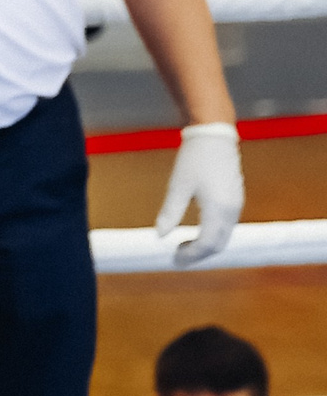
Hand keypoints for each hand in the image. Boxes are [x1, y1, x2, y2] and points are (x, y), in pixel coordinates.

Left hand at [156, 122, 241, 264]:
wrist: (214, 135)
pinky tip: (195, 232)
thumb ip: (170, 212)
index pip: (207, 243)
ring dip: (205, 246)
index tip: (173, 259)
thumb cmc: (194, 159)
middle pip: (219, 244)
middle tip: (177, 257)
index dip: (190, 255)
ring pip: (224, 236)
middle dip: (198, 255)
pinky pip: (226, 226)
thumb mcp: (178, 186)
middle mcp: (232, 209)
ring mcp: (236, 204)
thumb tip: (159, 236)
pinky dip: (212, 235)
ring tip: (183, 246)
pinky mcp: (235, 199)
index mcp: (218, 208)